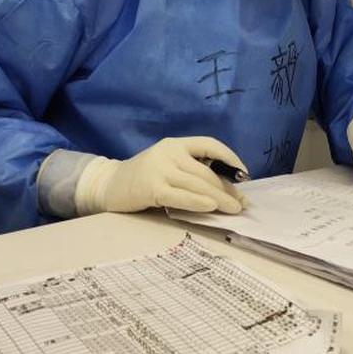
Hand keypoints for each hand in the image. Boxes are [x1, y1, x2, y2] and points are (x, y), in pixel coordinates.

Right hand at [75, 137, 247, 214]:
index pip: (209, 144)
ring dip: (220, 198)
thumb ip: (189, 169)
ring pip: (197, 183)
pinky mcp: (151, 188)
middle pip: (206, 170)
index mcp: (175, 144)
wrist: (108, 185)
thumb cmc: (143, 178)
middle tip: (242, 202)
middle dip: (227, 187)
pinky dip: (198, 201)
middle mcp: (169, 152)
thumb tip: (225, 187)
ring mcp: (159, 169)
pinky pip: (181, 196)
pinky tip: (211, 206)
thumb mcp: (167, 164)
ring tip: (234, 209)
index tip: (243, 175)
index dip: (229, 158)